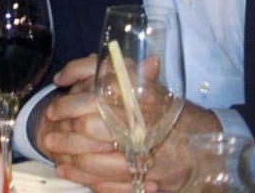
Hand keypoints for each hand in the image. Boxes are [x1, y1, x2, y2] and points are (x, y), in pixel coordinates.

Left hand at [38, 57, 223, 192]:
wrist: (205, 144)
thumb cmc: (166, 111)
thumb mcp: (139, 84)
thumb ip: (103, 72)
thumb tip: (62, 75)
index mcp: (136, 99)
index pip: (92, 102)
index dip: (68, 107)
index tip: (52, 110)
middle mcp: (139, 126)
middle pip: (90, 132)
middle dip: (66, 138)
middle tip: (49, 140)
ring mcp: (144, 155)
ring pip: (98, 162)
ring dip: (74, 163)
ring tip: (58, 162)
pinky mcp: (148, 178)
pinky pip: (111, 183)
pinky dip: (90, 181)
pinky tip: (74, 176)